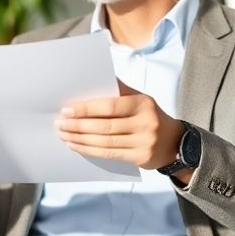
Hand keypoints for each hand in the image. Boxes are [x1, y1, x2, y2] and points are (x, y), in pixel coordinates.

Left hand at [55, 79, 184, 170]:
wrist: (175, 142)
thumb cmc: (148, 115)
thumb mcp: (139, 98)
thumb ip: (118, 90)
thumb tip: (91, 77)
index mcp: (143, 103)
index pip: (110, 106)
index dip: (86, 109)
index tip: (66, 110)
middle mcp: (145, 122)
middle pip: (105, 126)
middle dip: (78, 125)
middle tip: (60, 124)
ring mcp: (144, 142)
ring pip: (105, 142)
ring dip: (80, 139)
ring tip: (64, 135)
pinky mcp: (140, 158)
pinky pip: (109, 154)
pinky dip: (89, 150)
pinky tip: (76, 146)